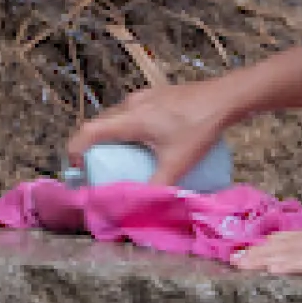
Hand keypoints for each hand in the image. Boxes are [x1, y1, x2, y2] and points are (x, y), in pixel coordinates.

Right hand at [66, 80, 236, 186]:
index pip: (89, 131)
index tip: (79, 169)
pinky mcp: (158, 95)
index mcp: (130, 119)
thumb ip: (158, 187)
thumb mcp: (177, 163)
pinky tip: (148, 141)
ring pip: (118, 117)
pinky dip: (130, 127)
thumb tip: (142, 207)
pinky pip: (133, 112)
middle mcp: (132, 104)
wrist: (225, 98)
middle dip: (95, 147)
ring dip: (114, 136)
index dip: (76, 150)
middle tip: (101, 169)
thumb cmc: (199, 128)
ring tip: (124, 158)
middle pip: (102, 125)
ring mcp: (145, 96)